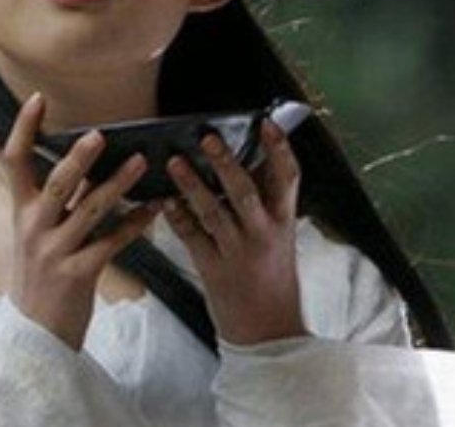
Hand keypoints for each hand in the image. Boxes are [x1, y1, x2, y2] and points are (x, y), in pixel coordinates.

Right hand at [2, 93, 160, 349]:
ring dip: (119, 184)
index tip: (38, 97)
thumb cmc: (41, 277)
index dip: (24, 128)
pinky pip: (113, 242)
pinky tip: (156, 209)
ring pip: (90, 209)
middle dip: (78, 158)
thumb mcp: (36, 234)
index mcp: (21, 212)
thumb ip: (56, 201)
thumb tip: (81, 159)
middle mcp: (33, 227)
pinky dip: (136, 223)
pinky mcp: (78, 273)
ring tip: (141, 162)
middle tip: (101, 134)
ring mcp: (55, 251)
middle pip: (56, 182)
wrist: (34, 335)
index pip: (15, 161)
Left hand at [164, 119, 305, 345]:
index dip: (279, 149)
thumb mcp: (281, 237)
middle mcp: (263, 234)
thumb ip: (268, 204)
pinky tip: (165, 201)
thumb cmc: (274, 278)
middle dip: (226, 163)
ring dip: (191, 185)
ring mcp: (238, 253)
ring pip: (213, 212)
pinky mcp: (214, 270)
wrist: (269, 330)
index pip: (288, 178)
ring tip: (174, 162)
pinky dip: (178, 217)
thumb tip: (251, 161)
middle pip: (245, 191)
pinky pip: (193, 238)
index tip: (266, 124)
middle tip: (208, 138)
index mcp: (284, 222)